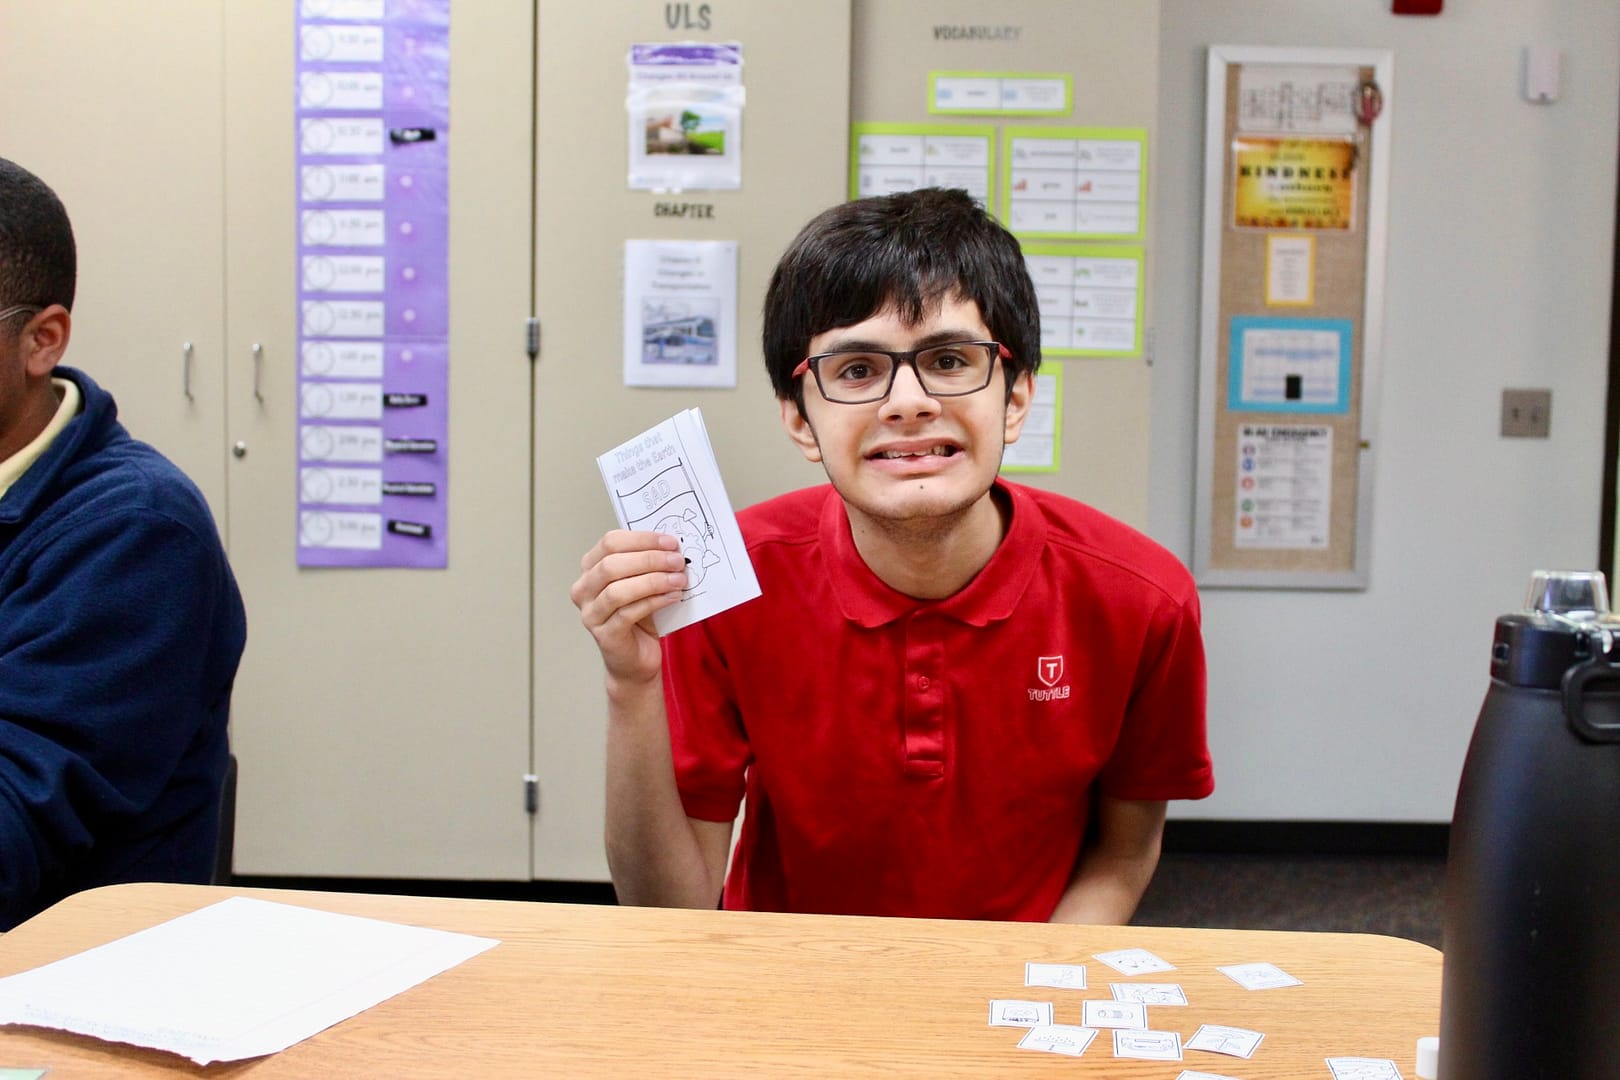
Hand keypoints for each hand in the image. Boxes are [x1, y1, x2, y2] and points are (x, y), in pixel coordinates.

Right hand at [571, 530, 688, 685]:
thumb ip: (648, 564)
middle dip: (649, 559)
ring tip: (679, 580)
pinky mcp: (605, 635)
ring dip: (653, 581)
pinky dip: (654, 601)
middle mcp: (583, 590)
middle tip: (677, 560)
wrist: (636, 659)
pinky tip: (673, 597)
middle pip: (612, 565)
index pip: (610, 542)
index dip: (641, 539)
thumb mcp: (642, 583)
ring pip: (618, 590)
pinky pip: (629, 613)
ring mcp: (591, 614)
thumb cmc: (639, 617)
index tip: (670, 542)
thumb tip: (672, 546)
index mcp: (591, 569)